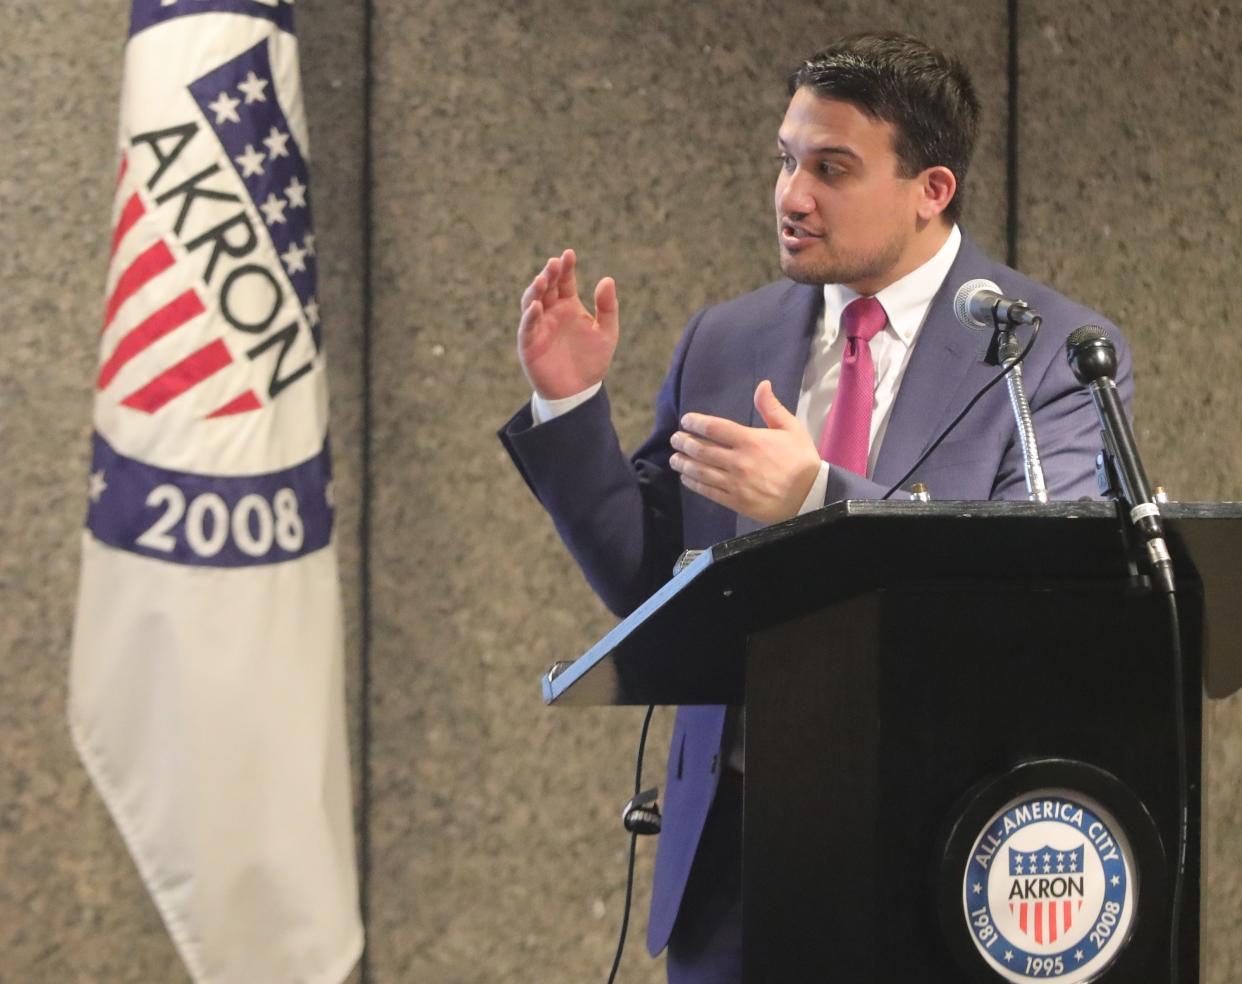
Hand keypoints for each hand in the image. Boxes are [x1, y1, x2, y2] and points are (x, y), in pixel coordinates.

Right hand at [517, 248, 618, 399]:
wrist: (579, 392)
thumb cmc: (592, 361)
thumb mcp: (607, 333)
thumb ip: (608, 308)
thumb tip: (607, 279)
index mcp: (568, 305)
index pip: (565, 281)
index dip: (566, 267)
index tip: (569, 254)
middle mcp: (551, 312)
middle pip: (547, 287)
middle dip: (549, 274)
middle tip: (554, 263)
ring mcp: (538, 327)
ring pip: (532, 302)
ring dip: (535, 290)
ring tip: (542, 279)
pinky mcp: (529, 344)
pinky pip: (527, 327)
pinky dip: (530, 316)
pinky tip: (536, 306)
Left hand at [669, 380, 821, 523]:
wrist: (811, 496)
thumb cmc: (801, 460)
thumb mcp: (792, 428)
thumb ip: (772, 407)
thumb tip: (763, 384)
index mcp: (750, 440)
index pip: (714, 428)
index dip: (695, 422)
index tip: (686, 420)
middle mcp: (739, 461)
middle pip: (701, 449)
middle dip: (683, 443)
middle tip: (675, 439)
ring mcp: (735, 483)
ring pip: (701, 471)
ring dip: (683, 463)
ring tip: (674, 458)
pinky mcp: (736, 501)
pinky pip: (708, 491)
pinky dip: (693, 483)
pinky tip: (686, 478)